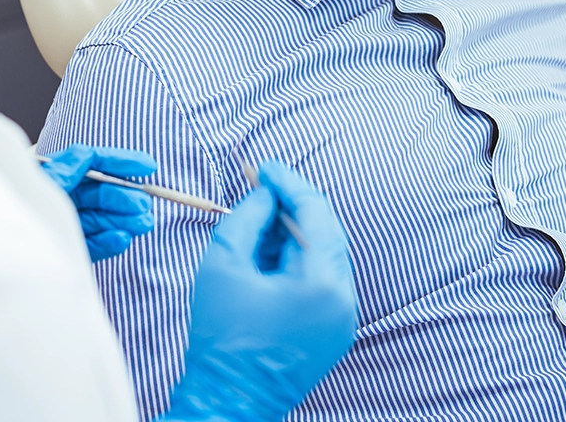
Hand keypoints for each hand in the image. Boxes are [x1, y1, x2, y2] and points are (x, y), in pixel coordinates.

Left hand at [39, 144, 155, 261]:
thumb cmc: (3, 218)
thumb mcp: (34, 189)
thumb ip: (61, 173)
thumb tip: (85, 155)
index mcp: (50, 176)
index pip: (91, 161)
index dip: (120, 163)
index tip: (148, 167)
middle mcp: (57, 198)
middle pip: (98, 193)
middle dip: (125, 199)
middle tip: (145, 207)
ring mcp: (60, 225)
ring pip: (98, 218)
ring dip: (122, 220)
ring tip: (142, 224)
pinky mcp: (62, 251)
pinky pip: (89, 243)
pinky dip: (107, 241)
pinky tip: (122, 239)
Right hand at [163, 161, 357, 421]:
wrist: (226, 405)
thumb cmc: (221, 339)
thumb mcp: (223, 264)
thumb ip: (247, 216)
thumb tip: (265, 195)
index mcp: (322, 283)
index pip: (314, 213)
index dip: (287, 183)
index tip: (263, 167)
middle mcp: (344, 299)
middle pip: (325, 230)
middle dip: (292, 206)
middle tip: (260, 187)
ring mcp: (343, 318)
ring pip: (325, 252)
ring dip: (294, 231)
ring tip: (258, 220)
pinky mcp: (334, 330)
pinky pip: (322, 278)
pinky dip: (298, 258)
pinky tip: (268, 252)